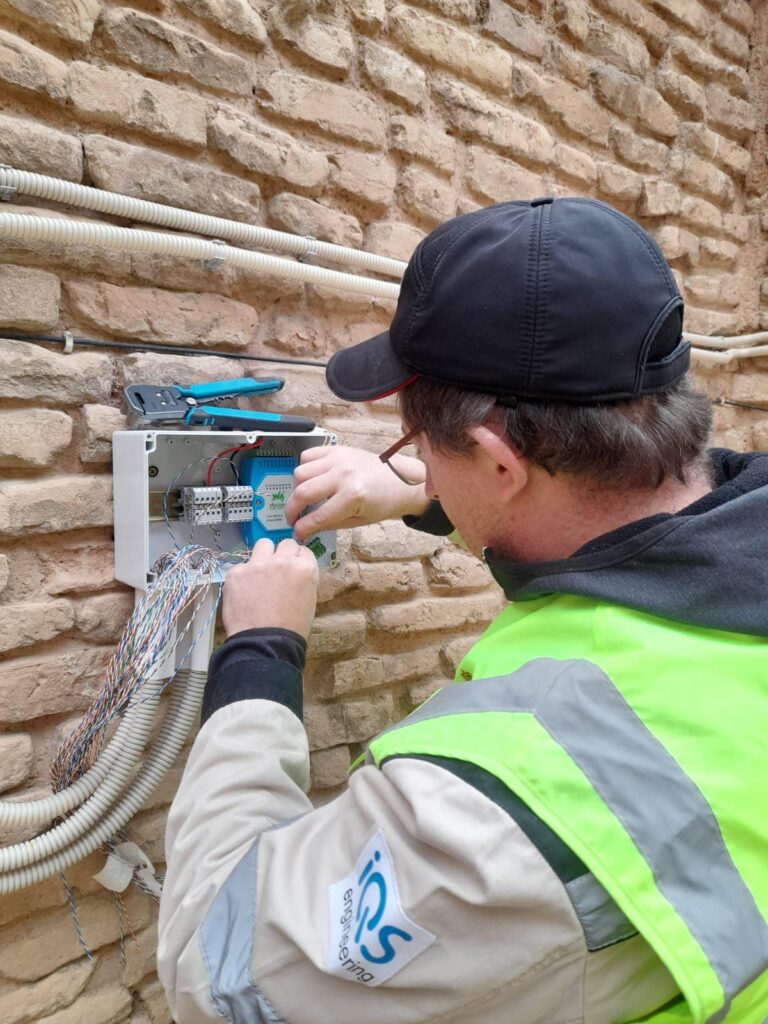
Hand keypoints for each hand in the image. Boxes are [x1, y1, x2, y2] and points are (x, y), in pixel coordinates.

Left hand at [222, 538, 318, 638]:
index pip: (303, 551)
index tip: (292, 570)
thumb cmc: (291, 628)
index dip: (297, 561)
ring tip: (259, 574)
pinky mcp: (236, 572)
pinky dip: (243, 577)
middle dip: (282, 555)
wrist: (264, 643)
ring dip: (263, 556)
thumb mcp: (309, 600)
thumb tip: (293, 573)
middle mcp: (282, 561)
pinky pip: (241, 566)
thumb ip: (302, 579)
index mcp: (305, 569)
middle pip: (285, 544)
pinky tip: (243, 593)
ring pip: (262, 545)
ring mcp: (258, 564)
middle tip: (277, 572)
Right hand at [285, 445, 429, 541]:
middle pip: (302, 492)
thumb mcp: (358, 521)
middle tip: (293, 518)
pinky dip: (305, 468)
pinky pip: (308, 455)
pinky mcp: (337, 449)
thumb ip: (329, 524)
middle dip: (292, 510)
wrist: (401, 480)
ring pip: (300, 472)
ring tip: (306, 498)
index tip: (296, 533)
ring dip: (298, 488)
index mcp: (352, 496)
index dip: (302, 528)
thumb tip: (305, 529)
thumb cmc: (383, 503)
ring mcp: (339, 459)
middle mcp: (343, 475)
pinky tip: (312, 479)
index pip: (317, 516)